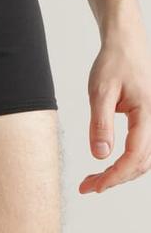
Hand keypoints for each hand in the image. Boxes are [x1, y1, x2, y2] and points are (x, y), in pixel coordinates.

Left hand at [80, 19, 150, 192]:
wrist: (126, 45)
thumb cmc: (114, 63)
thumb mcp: (100, 92)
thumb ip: (100, 124)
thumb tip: (100, 156)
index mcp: (148, 113)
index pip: (135, 155)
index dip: (115, 175)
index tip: (94, 186)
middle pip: (141, 163)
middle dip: (114, 179)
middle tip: (87, 187)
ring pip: (143, 160)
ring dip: (119, 174)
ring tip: (92, 180)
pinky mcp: (149, 123)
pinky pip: (142, 151)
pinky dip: (125, 164)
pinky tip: (106, 168)